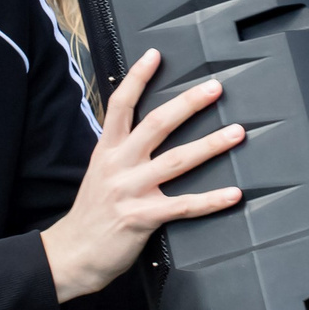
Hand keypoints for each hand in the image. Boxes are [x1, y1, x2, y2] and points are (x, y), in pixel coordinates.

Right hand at [39, 50, 244, 300]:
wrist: (71, 254)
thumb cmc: (91, 214)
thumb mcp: (99, 173)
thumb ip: (121, 151)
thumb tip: (147, 131)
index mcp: (107, 150)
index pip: (121, 105)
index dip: (138, 78)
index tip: (155, 55)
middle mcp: (118, 164)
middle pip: (157, 124)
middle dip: (189, 104)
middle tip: (214, 88)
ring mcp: (131, 190)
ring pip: (178, 160)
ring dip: (211, 145)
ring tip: (236, 132)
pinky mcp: (143, 217)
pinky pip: (184, 205)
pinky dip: (212, 200)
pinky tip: (233, 193)